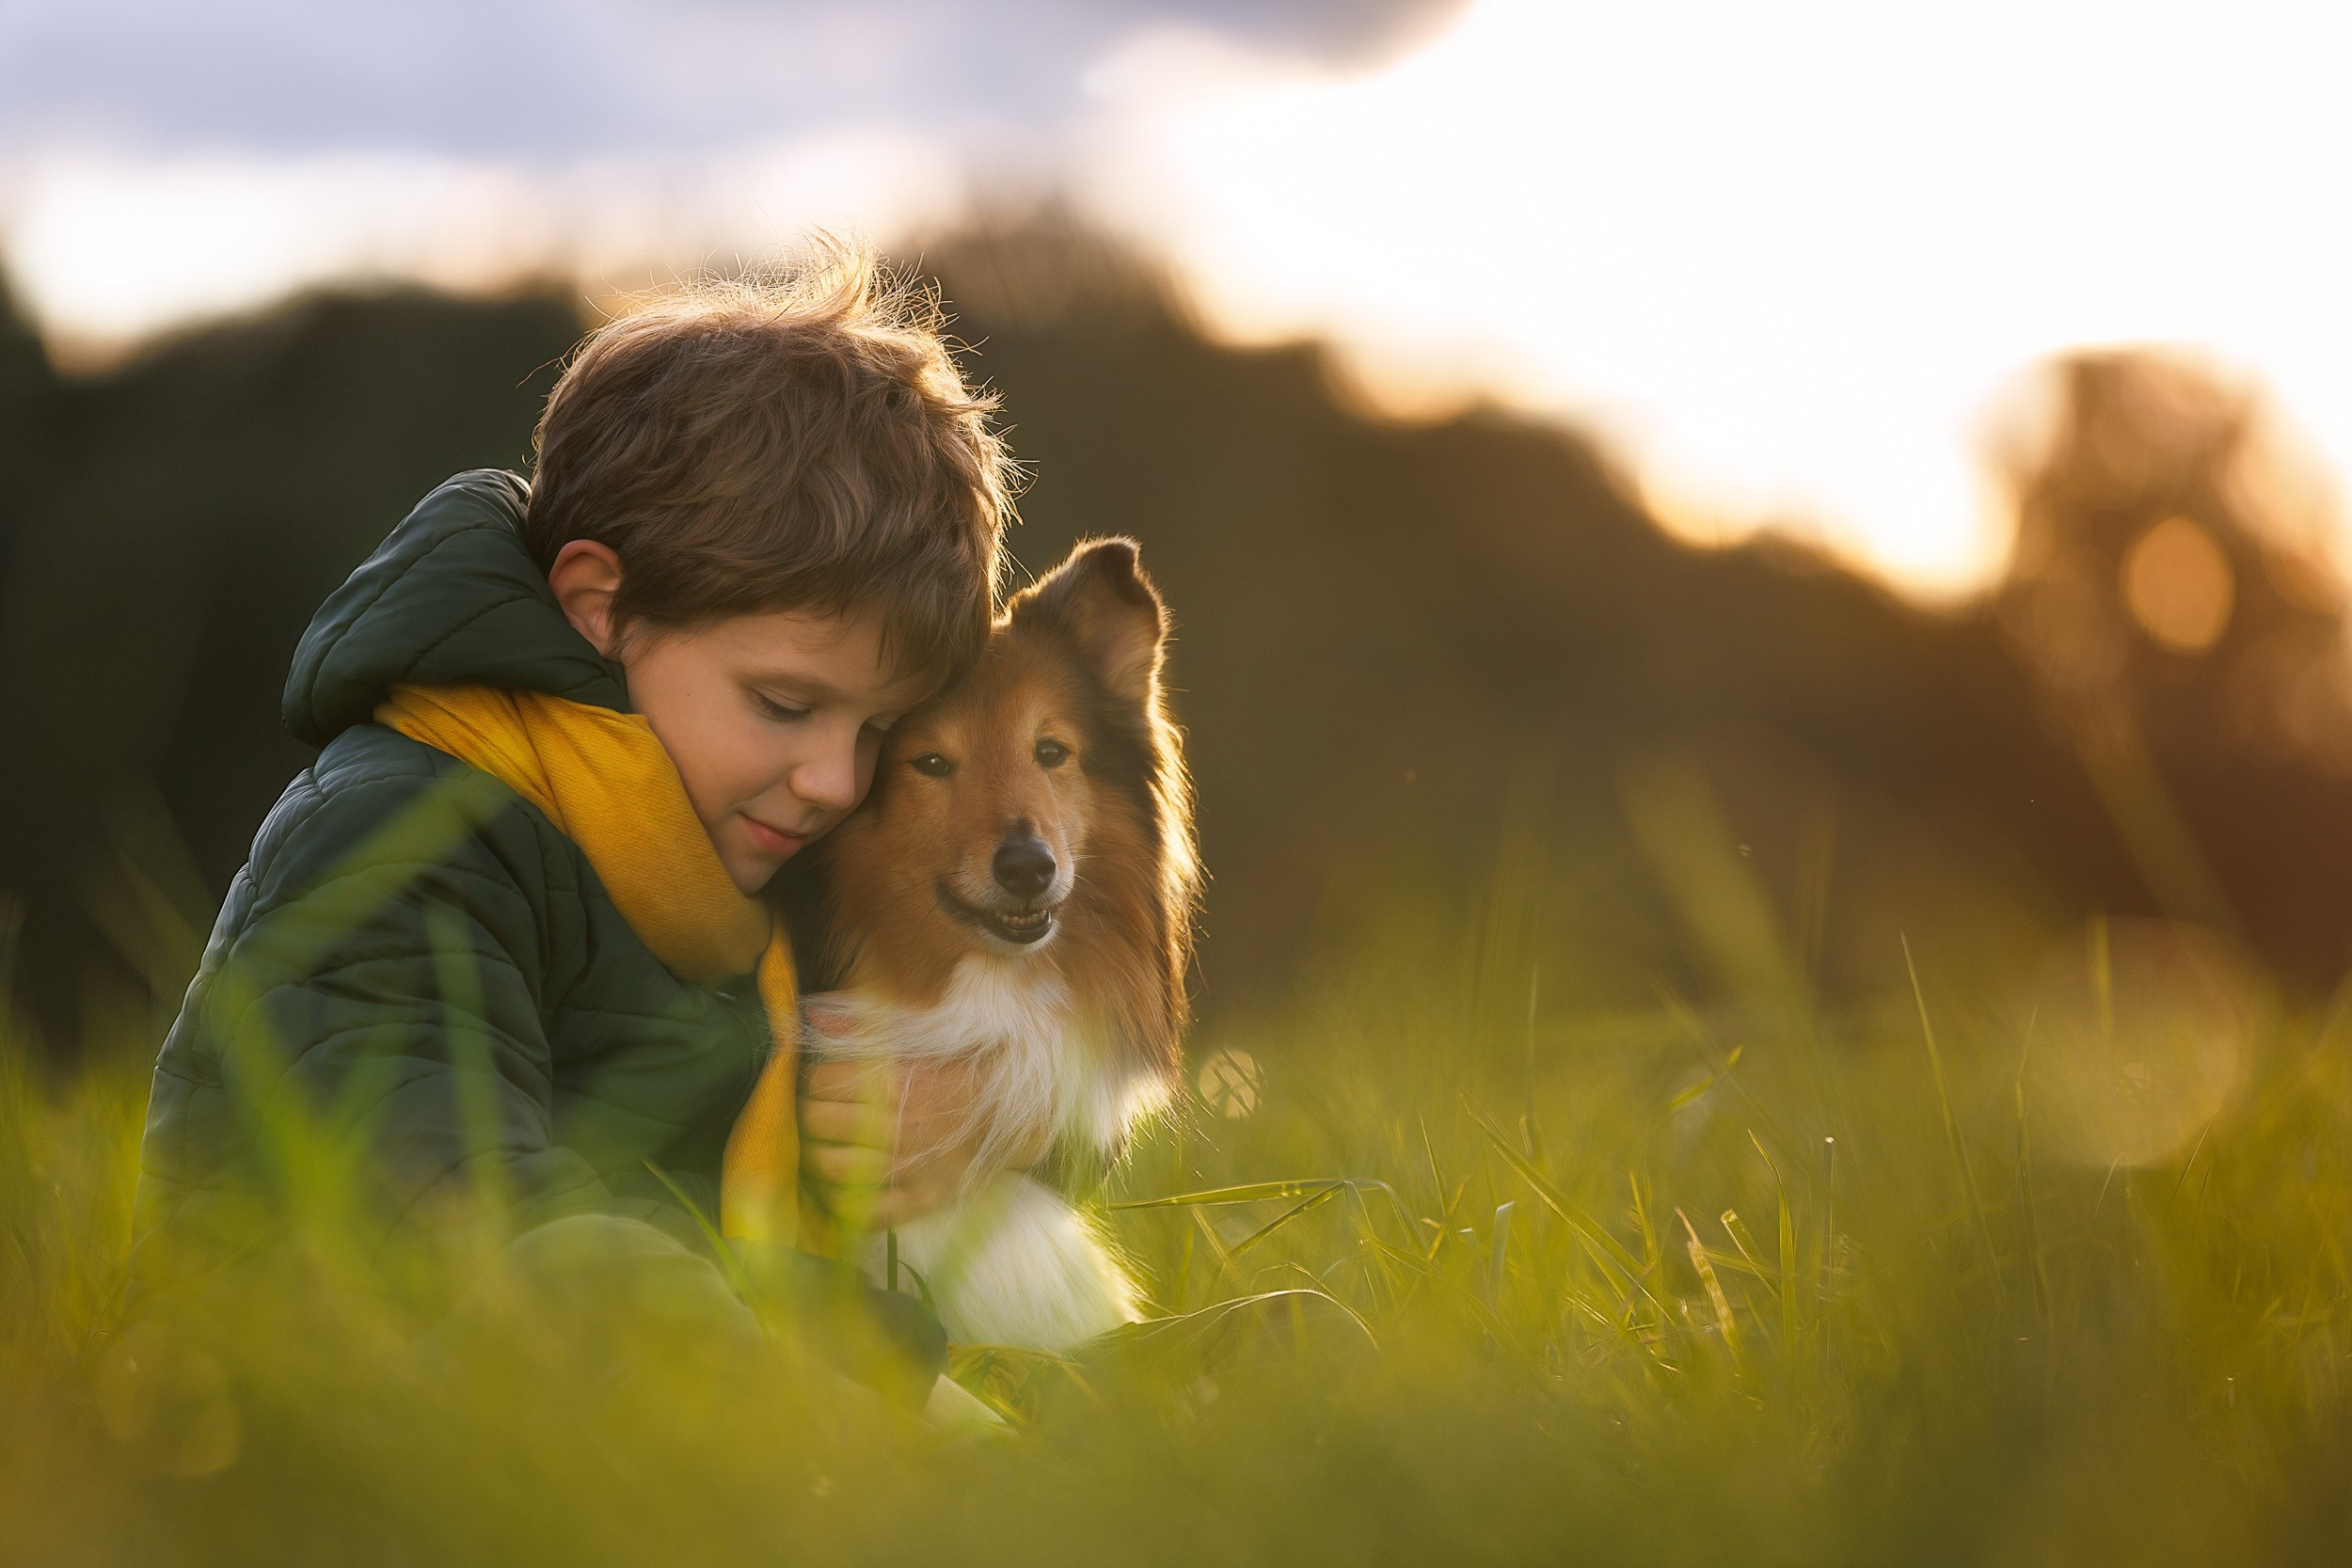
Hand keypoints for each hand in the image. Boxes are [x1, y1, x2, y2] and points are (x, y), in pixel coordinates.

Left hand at [795, 1003, 1049, 1229]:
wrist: (1015, 1111)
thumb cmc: (962, 1070)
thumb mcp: (919, 1040)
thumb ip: (864, 1028)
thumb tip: (812, 1020)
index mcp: (893, 1080)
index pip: (819, 1081)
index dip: (807, 1080)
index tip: (810, 1081)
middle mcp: (895, 1125)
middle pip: (817, 1122)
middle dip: (804, 1115)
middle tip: (807, 1113)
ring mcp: (907, 1166)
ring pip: (830, 1168)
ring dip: (812, 1157)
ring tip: (815, 1147)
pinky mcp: (921, 1199)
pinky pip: (863, 1212)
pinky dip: (841, 1202)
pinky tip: (837, 1187)